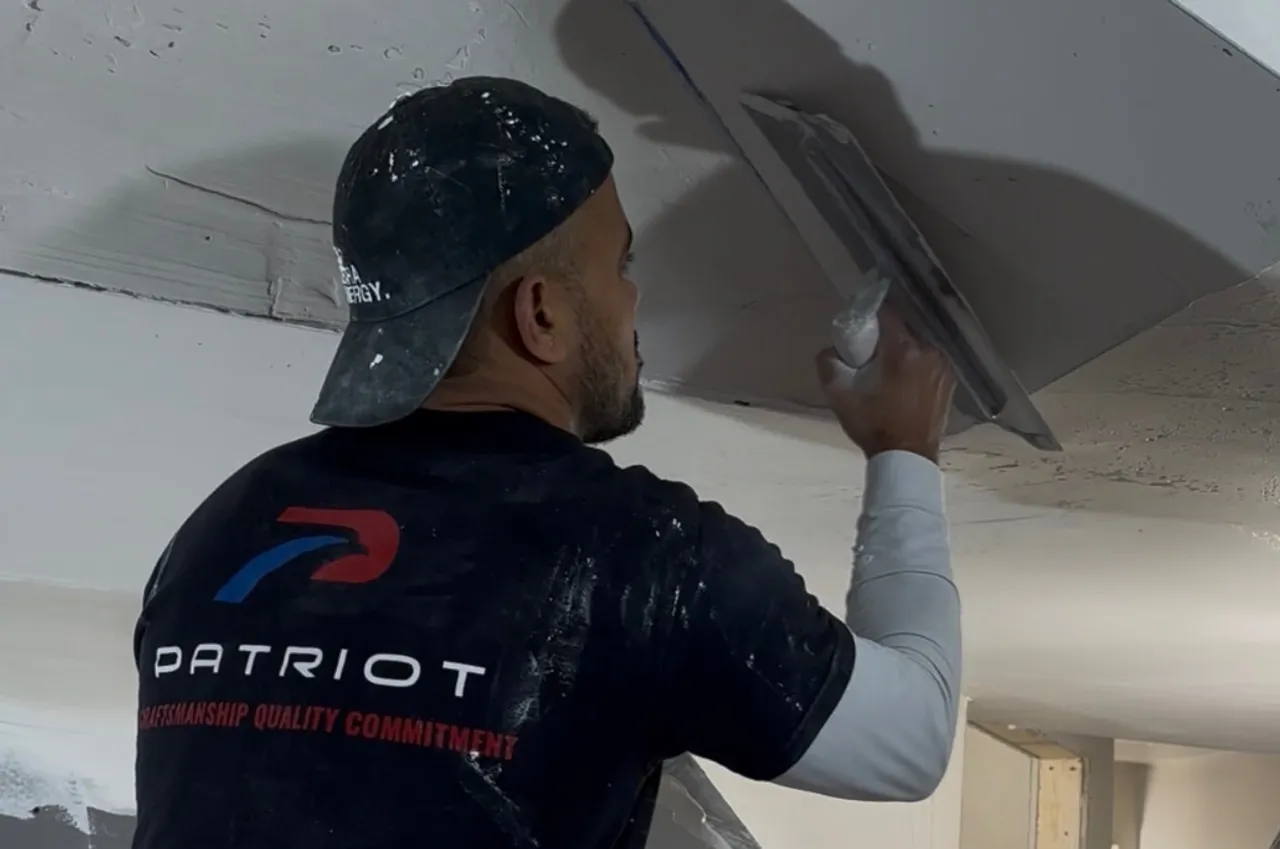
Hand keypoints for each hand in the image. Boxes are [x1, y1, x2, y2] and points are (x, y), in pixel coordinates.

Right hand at [815, 307, 955, 461]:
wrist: (908, 457)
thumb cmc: (874, 427)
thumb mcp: (840, 398)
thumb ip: (828, 366)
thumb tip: (830, 351)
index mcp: (903, 351)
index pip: (887, 314)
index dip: (871, 317)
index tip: (860, 329)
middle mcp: (928, 352)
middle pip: (902, 332)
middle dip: (885, 341)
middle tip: (869, 359)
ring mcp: (943, 366)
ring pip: (917, 347)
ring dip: (902, 354)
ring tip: (888, 375)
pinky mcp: (949, 381)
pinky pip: (928, 363)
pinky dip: (916, 367)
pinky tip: (905, 386)